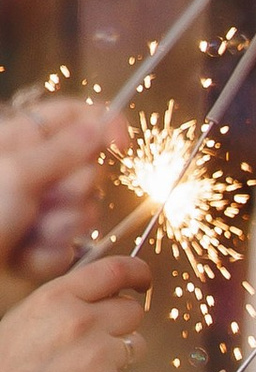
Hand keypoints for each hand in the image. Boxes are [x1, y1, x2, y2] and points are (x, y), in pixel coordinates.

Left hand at [0, 95, 119, 285]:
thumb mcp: (18, 172)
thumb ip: (63, 150)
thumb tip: (99, 126)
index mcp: (24, 140)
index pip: (76, 116)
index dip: (105, 125)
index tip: (122, 145)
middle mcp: (37, 172)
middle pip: (91, 169)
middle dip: (74, 190)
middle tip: (44, 199)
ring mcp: (43, 209)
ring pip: (86, 214)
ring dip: (59, 226)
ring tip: (27, 233)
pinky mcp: (44, 244)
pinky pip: (70, 247)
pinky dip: (48, 254)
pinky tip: (23, 254)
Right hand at [0, 254, 154, 371]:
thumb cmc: (8, 364)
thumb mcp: (31, 315)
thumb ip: (69, 299)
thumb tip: (107, 290)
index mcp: (58, 297)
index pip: (116, 270)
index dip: (137, 272)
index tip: (142, 280)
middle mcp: (81, 320)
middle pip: (133, 310)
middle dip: (123, 322)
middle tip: (101, 338)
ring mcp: (98, 354)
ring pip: (137, 345)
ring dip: (121, 354)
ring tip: (87, 368)